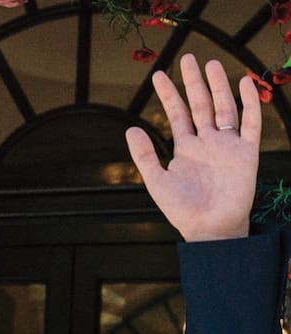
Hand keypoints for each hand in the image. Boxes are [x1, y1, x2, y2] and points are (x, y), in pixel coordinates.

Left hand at [125, 53, 260, 241]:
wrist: (208, 228)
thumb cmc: (182, 209)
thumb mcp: (157, 181)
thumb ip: (144, 156)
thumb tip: (131, 129)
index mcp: (186, 148)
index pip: (177, 114)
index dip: (169, 95)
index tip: (158, 75)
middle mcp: (207, 142)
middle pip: (201, 104)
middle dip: (194, 82)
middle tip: (187, 58)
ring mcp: (228, 145)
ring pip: (224, 108)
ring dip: (219, 86)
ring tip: (211, 64)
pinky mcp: (247, 153)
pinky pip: (251, 124)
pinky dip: (249, 104)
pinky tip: (244, 83)